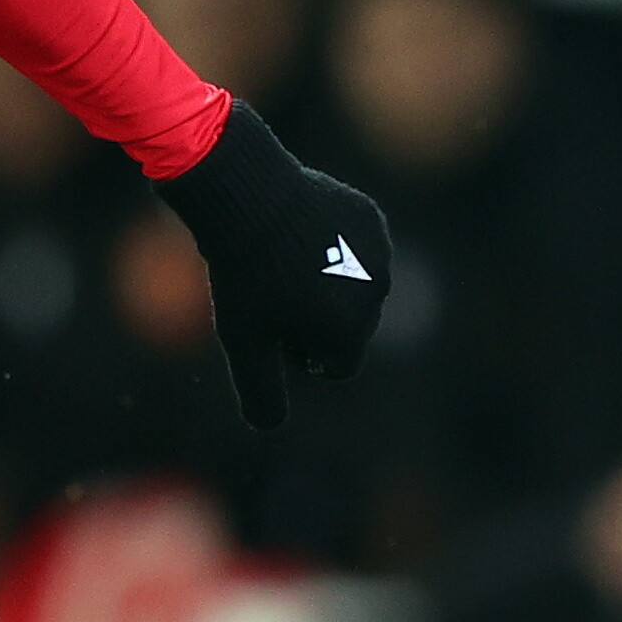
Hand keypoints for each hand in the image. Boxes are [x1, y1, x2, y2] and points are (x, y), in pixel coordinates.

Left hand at [148, 99, 392, 427]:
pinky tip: (301, 234)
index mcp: (350, 328)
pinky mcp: (371, 218)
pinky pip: (358, 247)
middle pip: (349, 327)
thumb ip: (260, 392)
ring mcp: (378, 251)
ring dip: (328, 283)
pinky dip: (334, 247)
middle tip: (274, 292)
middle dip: (318, 320)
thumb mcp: (243, 341)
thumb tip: (269, 427)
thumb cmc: (243, 274)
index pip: (336, 366)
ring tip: (285, 261)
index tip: (271, 325)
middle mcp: (376, 291)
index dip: (299, 353)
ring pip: (355, 286)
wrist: (248, 194)